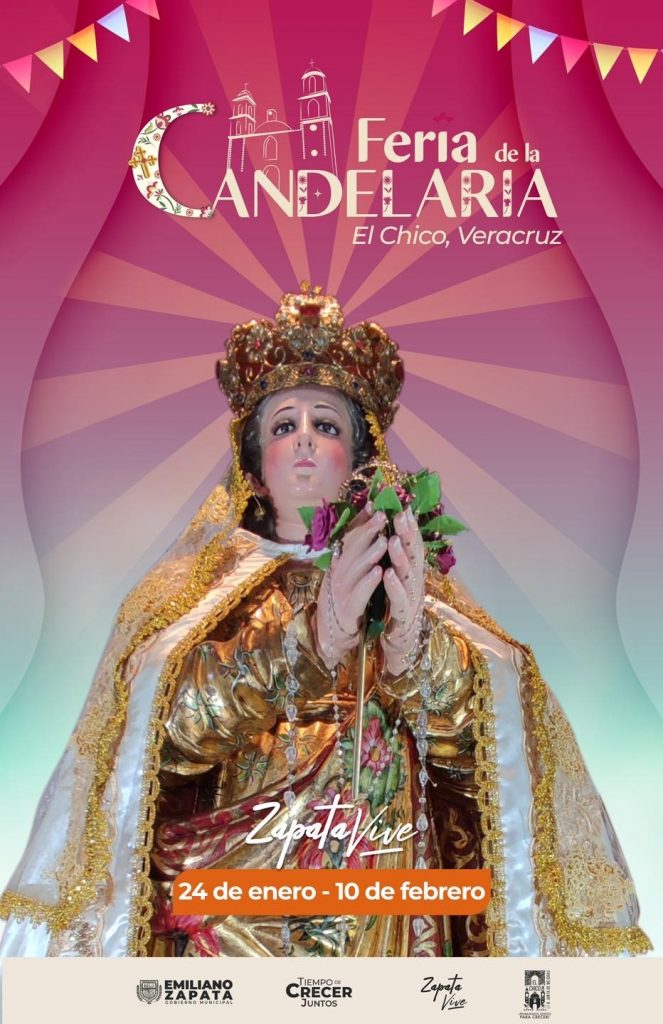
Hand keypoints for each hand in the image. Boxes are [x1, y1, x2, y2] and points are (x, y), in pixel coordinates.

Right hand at [316, 505, 386, 667]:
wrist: (336, 624)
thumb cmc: (349, 588)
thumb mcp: (351, 562)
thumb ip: (359, 537)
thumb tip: (369, 506)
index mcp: (340, 560)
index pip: (350, 537)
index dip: (362, 522)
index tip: (376, 506)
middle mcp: (339, 572)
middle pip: (352, 549)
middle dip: (368, 532)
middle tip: (383, 517)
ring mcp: (342, 589)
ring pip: (356, 569)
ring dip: (371, 554)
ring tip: (385, 541)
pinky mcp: (348, 607)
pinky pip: (359, 592)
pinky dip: (369, 582)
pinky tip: (380, 572)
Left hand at [381, 506, 425, 674]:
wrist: (402, 643)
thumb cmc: (397, 608)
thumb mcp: (398, 580)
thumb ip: (397, 559)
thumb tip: (392, 532)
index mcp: (413, 573)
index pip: (413, 545)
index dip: (410, 527)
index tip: (403, 506)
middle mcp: (416, 583)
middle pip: (414, 555)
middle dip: (407, 534)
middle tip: (400, 514)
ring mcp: (413, 599)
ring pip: (409, 575)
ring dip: (401, 556)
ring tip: (393, 539)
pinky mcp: (405, 615)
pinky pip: (399, 599)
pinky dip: (394, 585)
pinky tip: (387, 574)